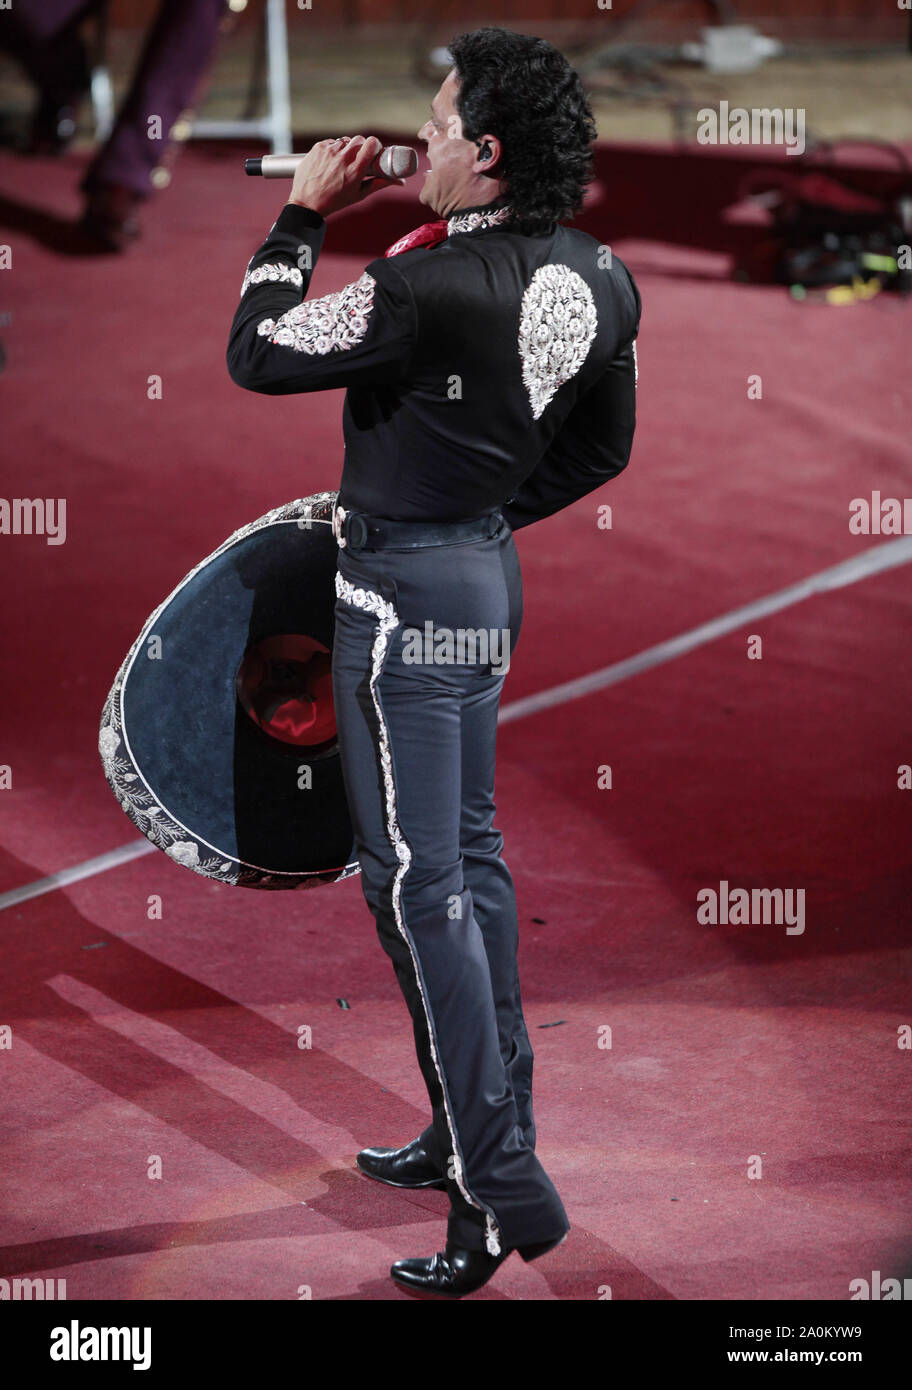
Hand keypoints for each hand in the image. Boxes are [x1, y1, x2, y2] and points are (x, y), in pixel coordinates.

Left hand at [286, 135, 404, 217]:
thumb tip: (400, 181)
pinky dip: (334, 150)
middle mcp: (343, 158)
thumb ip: (380, 184)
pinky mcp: (319, 147)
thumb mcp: (359, 194)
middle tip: (359, 158)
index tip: (374, 151)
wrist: (307, 203)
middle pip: (360, 139)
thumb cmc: (335, 201)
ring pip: (345, 140)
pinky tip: (331, 162)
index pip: (372, 143)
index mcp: (355, 170)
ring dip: (347, 149)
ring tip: (343, 163)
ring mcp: (329, 151)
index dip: (375, 145)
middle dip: (362, 147)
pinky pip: (332, 143)